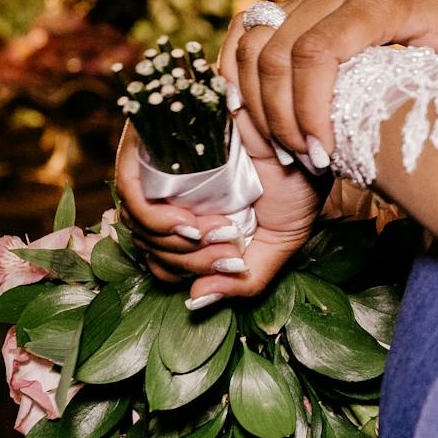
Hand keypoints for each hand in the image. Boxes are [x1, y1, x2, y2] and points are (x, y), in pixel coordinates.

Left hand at [115, 113, 329, 304]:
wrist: (306, 134)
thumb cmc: (298, 180)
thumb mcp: (277, 245)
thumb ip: (243, 282)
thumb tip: (195, 304)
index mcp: (199, 216)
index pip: (161, 260)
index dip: (187, 274)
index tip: (232, 266)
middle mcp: (175, 193)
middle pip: (148, 246)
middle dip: (189, 263)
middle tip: (230, 252)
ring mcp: (163, 167)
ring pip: (137, 224)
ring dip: (176, 245)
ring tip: (218, 234)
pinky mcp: (155, 140)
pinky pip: (131, 191)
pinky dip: (156, 219)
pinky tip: (189, 223)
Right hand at [221, 0, 437, 171]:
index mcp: (381, 1)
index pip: (318, 53)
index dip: (309, 109)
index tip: (322, 155)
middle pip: (278, 53)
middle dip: (281, 117)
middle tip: (304, 161)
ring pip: (254, 43)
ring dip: (258, 101)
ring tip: (285, 147)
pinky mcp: (298, 1)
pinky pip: (249, 30)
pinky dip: (240, 72)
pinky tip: (251, 112)